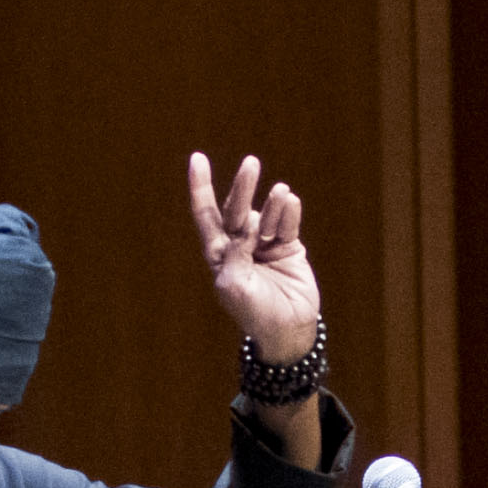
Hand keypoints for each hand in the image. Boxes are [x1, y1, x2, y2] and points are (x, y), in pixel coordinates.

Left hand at [186, 152, 317, 366]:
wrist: (288, 329)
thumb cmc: (254, 312)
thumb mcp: (235, 286)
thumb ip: (237, 252)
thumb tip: (249, 223)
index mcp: (220, 253)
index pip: (206, 215)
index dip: (201, 187)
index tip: (197, 158)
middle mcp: (240, 244)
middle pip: (236, 206)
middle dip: (242, 185)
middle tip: (250, 164)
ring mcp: (265, 243)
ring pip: (266, 212)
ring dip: (272, 203)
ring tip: (280, 194)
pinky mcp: (288, 246)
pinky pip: (287, 222)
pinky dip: (288, 211)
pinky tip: (290, 202)